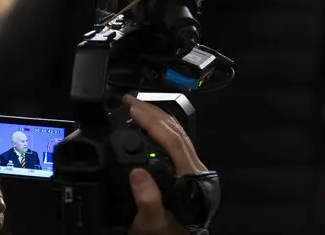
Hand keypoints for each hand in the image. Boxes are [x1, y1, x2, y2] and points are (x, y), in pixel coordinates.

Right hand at [125, 94, 207, 234]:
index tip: (132, 108)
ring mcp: (193, 169)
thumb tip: (137, 173)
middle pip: (177, 132)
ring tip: (135, 107)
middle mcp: (196, 170)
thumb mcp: (151, 224)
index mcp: (192, 179)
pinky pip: (175, 142)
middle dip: (152, 112)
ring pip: (178, 134)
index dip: (152, 122)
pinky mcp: (186, 171)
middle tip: (128, 101)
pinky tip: (146, 125)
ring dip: (157, 118)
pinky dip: (159, 129)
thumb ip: (148, 201)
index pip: (174, 141)